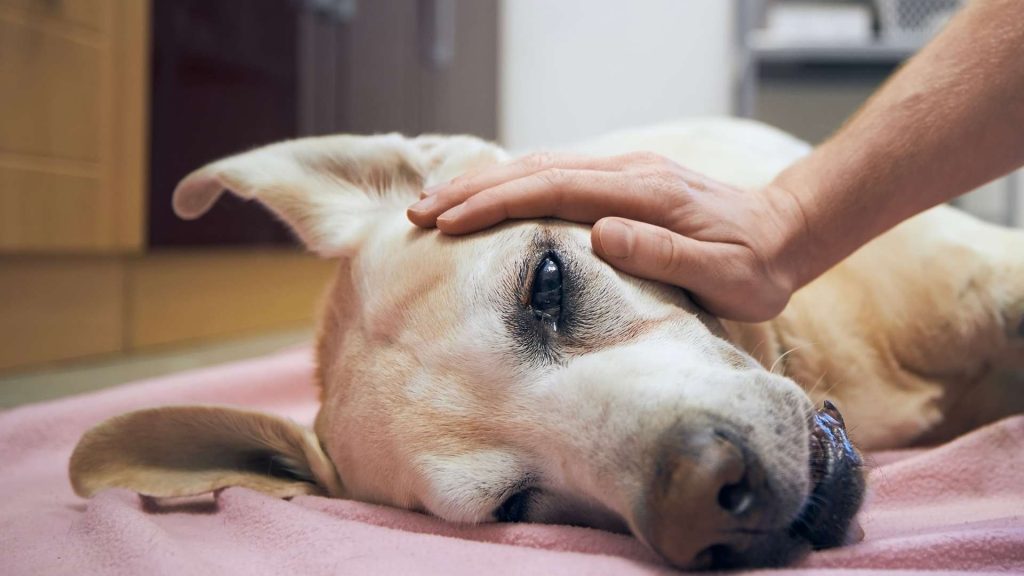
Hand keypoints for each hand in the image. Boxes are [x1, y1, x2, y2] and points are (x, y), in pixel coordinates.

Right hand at [407, 152, 806, 321]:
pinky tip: (487, 194)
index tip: (448, 222)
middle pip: (535, 169)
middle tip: (417, 211)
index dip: (497, 204)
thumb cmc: (755, 266)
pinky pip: (556, 173)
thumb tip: (599, 233)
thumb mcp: (724, 276)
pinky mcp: (623, 179)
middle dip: (472, 190)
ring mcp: (624, 171)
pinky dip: (513, 182)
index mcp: (645, 193)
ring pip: (540, 167)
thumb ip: (664, 253)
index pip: (554, 190)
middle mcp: (628, 172)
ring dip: (485, 183)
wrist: (785, 231)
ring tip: (436, 204)